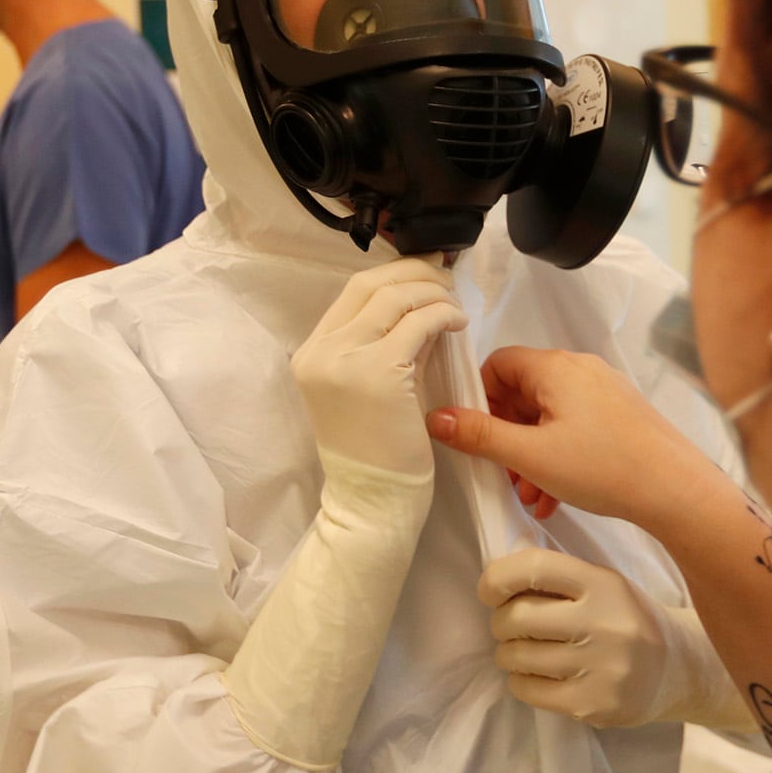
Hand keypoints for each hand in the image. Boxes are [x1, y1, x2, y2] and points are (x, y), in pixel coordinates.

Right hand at [293, 257, 467, 481]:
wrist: (371, 500)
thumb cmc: (377, 451)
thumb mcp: (374, 384)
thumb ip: (391, 344)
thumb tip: (422, 307)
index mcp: (313, 351)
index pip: (355, 290)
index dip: (396, 272)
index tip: (427, 273)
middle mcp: (322, 350)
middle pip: (372, 284)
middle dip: (417, 272)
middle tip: (447, 279)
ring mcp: (345, 360)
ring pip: (395, 297)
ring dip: (433, 293)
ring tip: (454, 305)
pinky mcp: (377, 374)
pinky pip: (418, 324)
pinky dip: (443, 315)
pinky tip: (458, 324)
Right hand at [426, 346, 720, 530]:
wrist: (676, 490)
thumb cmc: (604, 466)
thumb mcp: (529, 455)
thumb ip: (478, 435)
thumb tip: (435, 417)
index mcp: (554, 367)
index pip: (498, 364)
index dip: (480, 398)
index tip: (476, 435)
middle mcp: (580, 370)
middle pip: (523, 393)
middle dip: (506, 436)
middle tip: (503, 473)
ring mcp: (604, 392)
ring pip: (549, 417)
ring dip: (531, 454)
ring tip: (530, 494)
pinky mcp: (620, 416)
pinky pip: (575, 428)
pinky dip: (558, 456)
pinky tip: (556, 496)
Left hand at [480, 546, 683, 727]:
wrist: (678, 668)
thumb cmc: (624, 618)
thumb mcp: (601, 584)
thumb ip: (556, 579)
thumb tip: (494, 581)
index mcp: (603, 584)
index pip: (534, 568)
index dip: (497, 578)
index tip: (489, 592)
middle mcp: (604, 623)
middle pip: (518, 617)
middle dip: (500, 622)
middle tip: (509, 627)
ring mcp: (601, 667)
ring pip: (518, 656)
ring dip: (507, 653)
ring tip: (521, 651)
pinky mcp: (594, 705)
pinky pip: (529, 690)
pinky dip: (519, 681)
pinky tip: (534, 675)